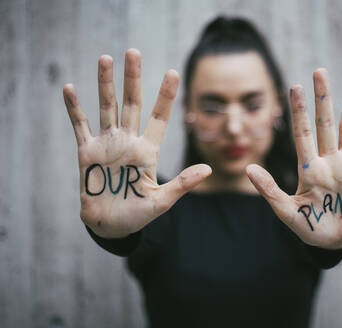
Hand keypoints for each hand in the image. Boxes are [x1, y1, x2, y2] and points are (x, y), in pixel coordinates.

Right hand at [63, 49, 210, 237]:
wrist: (110, 226)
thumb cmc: (138, 214)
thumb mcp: (162, 201)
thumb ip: (182, 184)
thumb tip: (208, 169)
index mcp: (149, 151)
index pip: (159, 118)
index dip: (165, 96)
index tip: (173, 73)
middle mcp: (129, 141)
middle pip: (132, 103)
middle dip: (133, 78)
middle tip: (133, 52)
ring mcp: (107, 144)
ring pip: (107, 107)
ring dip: (105, 84)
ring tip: (106, 59)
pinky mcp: (87, 152)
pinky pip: (80, 126)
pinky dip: (74, 109)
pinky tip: (70, 88)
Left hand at [246, 69, 341, 248]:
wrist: (332, 242)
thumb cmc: (308, 226)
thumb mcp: (286, 210)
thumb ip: (269, 190)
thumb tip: (247, 169)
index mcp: (308, 167)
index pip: (302, 132)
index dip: (299, 110)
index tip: (293, 87)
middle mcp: (327, 161)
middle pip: (324, 123)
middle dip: (321, 98)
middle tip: (318, 72)